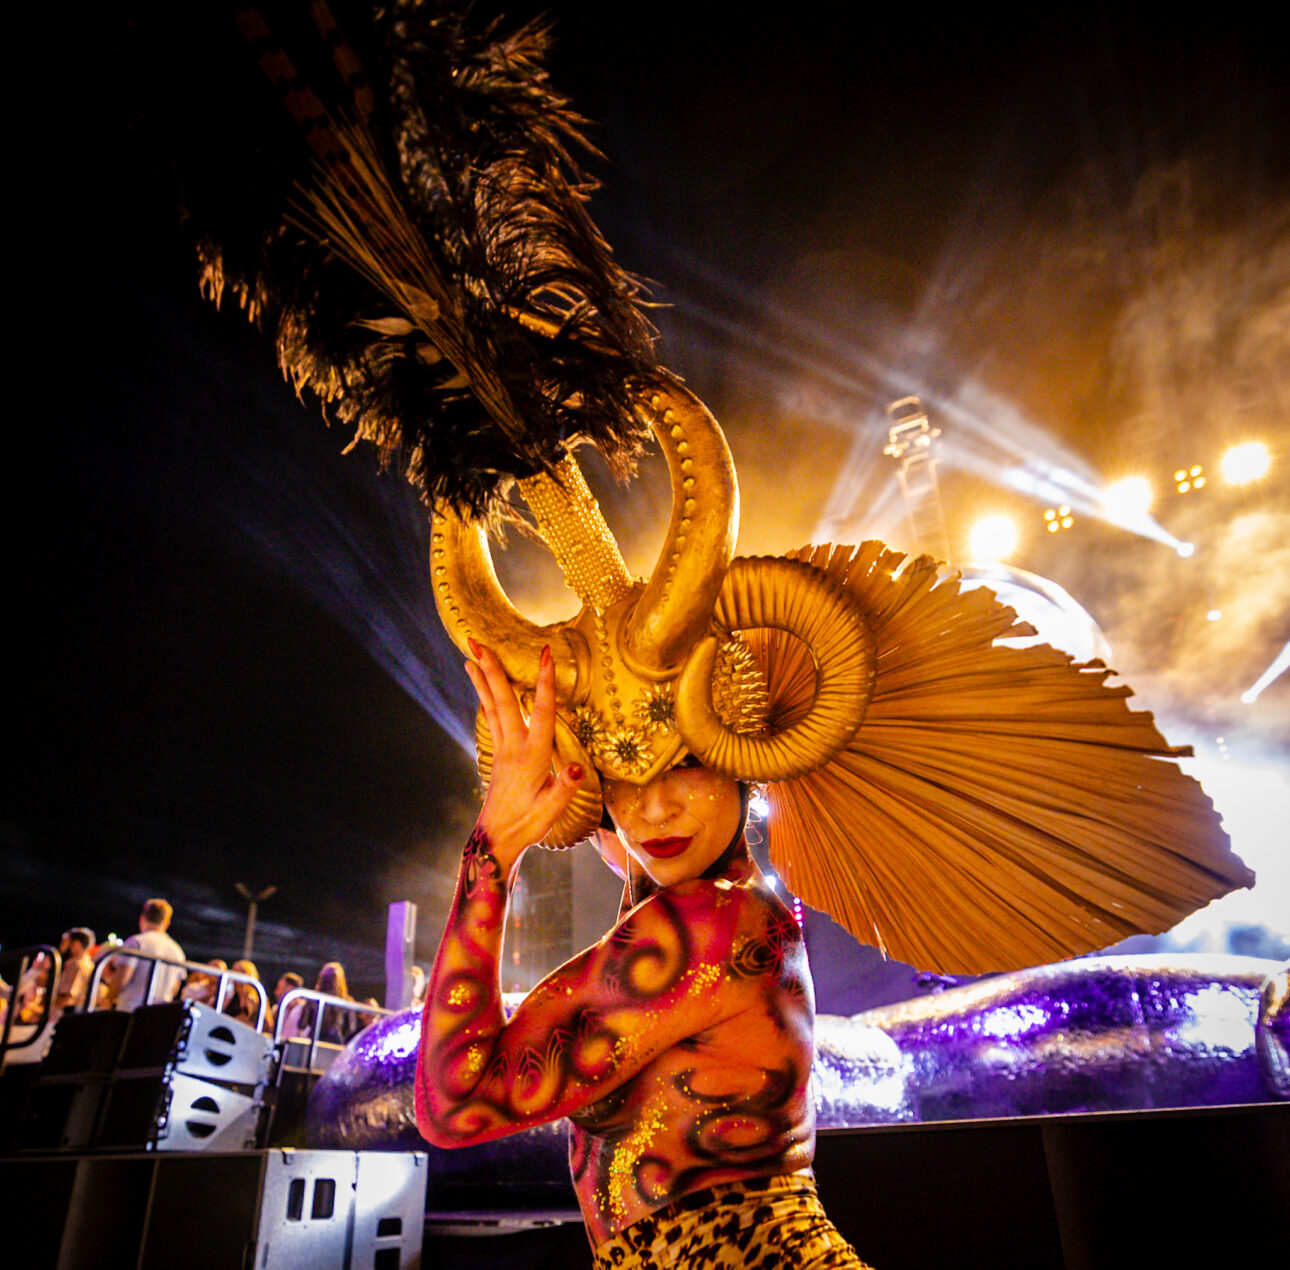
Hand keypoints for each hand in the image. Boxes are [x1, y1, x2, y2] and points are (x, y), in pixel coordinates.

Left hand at [465, 640, 583, 869]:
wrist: (496, 840)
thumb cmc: (527, 825)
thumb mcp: (551, 811)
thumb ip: (564, 788)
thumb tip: (576, 767)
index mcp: (531, 756)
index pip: (541, 713)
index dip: (545, 683)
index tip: (546, 654)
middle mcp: (513, 747)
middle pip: (502, 701)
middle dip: (492, 669)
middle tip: (476, 641)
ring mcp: (503, 750)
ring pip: (491, 707)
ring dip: (482, 679)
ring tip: (470, 655)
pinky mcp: (498, 756)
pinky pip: (491, 718)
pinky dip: (485, 698)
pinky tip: (481, 688)